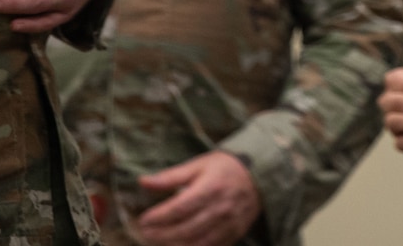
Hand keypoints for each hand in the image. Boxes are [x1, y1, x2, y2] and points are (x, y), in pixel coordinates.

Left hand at [136, 151, 261, 245]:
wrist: (259, 176)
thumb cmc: (225, 168)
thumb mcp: (198, 165)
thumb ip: (170, 177)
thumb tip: (143, 182)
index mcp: (211, 188)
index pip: (180, 208)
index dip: (160, 217)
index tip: (143, 220)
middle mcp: (221, 208)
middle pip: (186, 229)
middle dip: (162, 234)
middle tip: (144, 233)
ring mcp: (229, 224)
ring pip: (197, 243)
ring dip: (174, 245)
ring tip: (157, 242)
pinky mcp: (234, 234)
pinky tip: (178, 245)